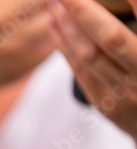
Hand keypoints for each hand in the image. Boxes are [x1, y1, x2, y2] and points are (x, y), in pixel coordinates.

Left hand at [49, 0, 136, 139]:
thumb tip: (128, 1)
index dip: (130, 1)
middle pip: (110, 39)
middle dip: (84, 12)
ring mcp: (125, 95)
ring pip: (89, 56)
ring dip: (68, 27)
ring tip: (54, 3)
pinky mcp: (107, 105)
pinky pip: (81, 72)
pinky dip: (65, 48)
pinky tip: (54, 27)